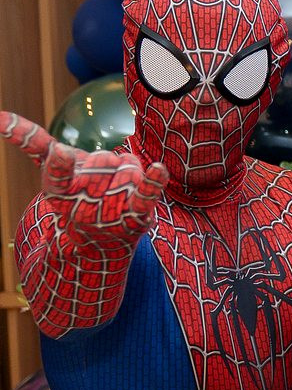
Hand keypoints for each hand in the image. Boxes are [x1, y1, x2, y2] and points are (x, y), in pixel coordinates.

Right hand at [1, 112, 167, 249]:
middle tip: (102, 187)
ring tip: (120, 196)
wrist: (99, 245)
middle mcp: (85, 199)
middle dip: (108, 164)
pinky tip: (158, 169)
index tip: (60, 153)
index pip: (59, 171)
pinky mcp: (137, 214)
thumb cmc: (75, 198)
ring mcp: (112, 208)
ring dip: (128, 173)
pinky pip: (148, 193)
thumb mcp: (53, 174)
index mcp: (60, 190)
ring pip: (129, 165)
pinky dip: (154, 182)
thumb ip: (35, 144)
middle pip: (106, 157)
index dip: (60, 163)